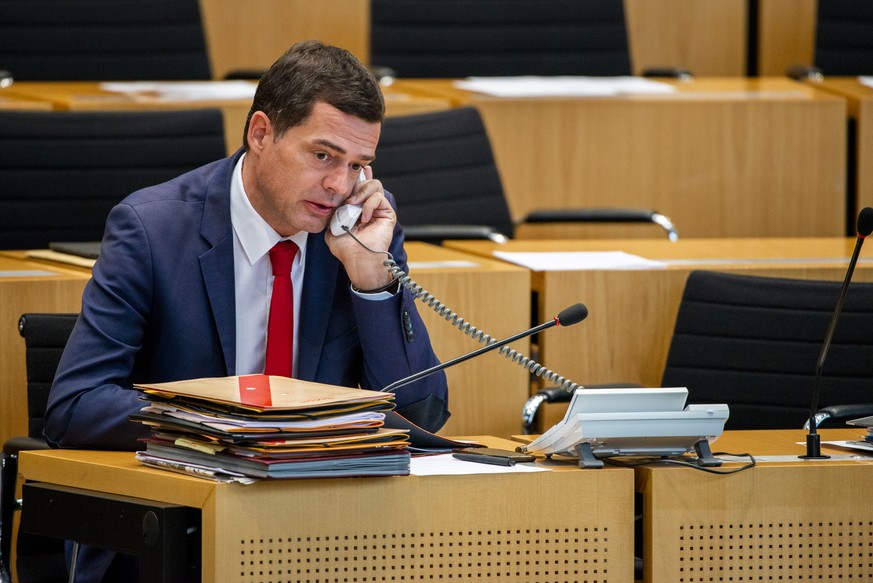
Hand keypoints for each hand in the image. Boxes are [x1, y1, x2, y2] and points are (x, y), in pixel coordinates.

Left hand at [326, 166, 396, 289]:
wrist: (358, 260)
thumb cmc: (346, 249)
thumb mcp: (332, 227)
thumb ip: (333, 213)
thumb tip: (332, 200)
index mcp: (357, 208)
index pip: (359, 186)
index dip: (358, 175)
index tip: (353, 168)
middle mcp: (369, 207)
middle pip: (366, 182)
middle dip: (356, 186)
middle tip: (348, 200)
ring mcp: (379, 210)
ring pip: (374, 185)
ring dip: (362, 193)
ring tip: (353, 205)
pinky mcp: (387, 213)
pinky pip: (378, 197)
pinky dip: (369, 204)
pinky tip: (364, 217)